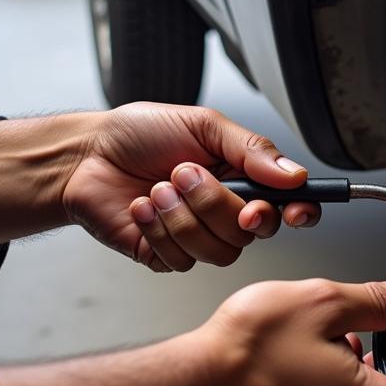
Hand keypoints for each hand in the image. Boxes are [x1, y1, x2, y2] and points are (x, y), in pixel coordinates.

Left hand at [62, 103, 321, 271]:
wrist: (86, 154)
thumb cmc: (142, 134)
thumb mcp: (204, 125)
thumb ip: (252, 150)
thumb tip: (294, 174)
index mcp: (243, 180)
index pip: (289, 206)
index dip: (300, 212)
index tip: (293, 210)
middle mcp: (225, 213)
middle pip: (252, 233)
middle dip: (216, 203)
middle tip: (184, 173)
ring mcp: (197, 238)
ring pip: (219, 251)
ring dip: (182, 215)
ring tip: (157, 187)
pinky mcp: (165, 256)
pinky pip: (181, 260)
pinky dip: (157, 228)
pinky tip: (141, 206)